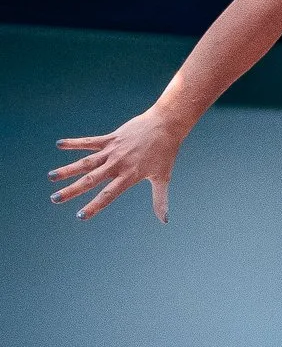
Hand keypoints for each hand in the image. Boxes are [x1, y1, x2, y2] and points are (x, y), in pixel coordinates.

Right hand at [49, 107, 180, 221]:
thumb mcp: (163, 178)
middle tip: (54, 199)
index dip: (94, 206)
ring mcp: (113, 150)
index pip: (108, 195)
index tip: (79, 216)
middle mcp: (117, 164)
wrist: (166, 124)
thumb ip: (160, 201)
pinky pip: (89, 142)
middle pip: (91, 180)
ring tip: (51, 176)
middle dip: (72, 190)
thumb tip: (164, 221)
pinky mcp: (111, 138)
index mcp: (129, 176)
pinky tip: (59, 144)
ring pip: (86, 162)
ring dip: (68, 169)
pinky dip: (74, 143)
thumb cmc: (165, 153)